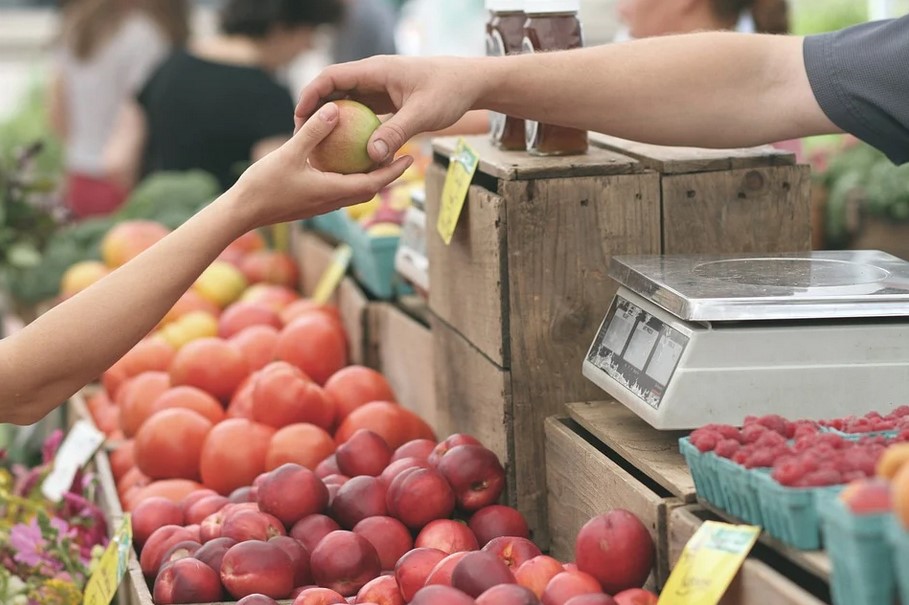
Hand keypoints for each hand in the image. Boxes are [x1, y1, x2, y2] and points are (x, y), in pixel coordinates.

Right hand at [234, 102, 412, 229]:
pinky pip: (338, 188)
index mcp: (333, 192)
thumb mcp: (289, 153)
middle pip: (369, 189)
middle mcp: (331, 201)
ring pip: (354, 190)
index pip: (374, 183)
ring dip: (369, 176)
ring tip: (377, 156)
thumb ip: (313, 132)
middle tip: (402, 155)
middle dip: (388, 174)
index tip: (410, 157)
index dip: (394, 171)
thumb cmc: (263, 185)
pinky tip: (342, 160)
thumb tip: (335, 109)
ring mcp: (321, 204)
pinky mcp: (310, 202)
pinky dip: (348, 176)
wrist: (241, 213)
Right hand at [295, 56, 482, 163]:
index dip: (311, 95)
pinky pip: (362, 113)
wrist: (470, 83)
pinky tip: (347, 150)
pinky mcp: (387, 100)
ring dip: (332, 121)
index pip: (332, 77)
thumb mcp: (423, 114)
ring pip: (347, 102)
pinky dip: (352, 128)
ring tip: (318, 145)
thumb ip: (396, 133)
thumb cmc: (449, 92)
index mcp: (376, 70)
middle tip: (302, 136)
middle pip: (334, 89)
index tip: (299, 117)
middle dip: (315, 110)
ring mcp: (379, 88)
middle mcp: (373, 77)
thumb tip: (372, 156)